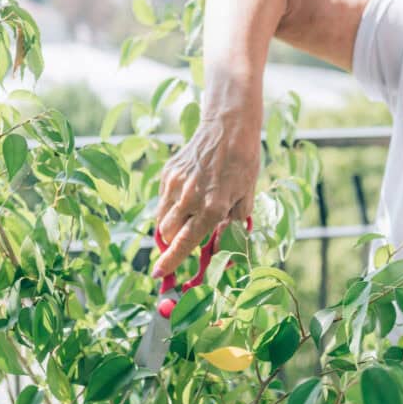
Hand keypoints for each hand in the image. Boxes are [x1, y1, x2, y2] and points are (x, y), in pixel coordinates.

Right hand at [153, 116, 259, 278]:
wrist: (228, 128)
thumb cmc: (243, 164)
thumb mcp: (245, 198)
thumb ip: (231, 227)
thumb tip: (221, 250)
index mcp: (213, 207)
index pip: (185, 243)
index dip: (170, 262)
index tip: (157, 275)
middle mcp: (191, 197)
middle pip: (166, 234)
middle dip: (171, 243)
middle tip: (181, 241)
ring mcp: (176, 184)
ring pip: (161, 218)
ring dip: (170, 225)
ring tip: (187, 215)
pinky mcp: (168, 173)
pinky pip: (162, 199)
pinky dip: (171, 205)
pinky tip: (188, 193)